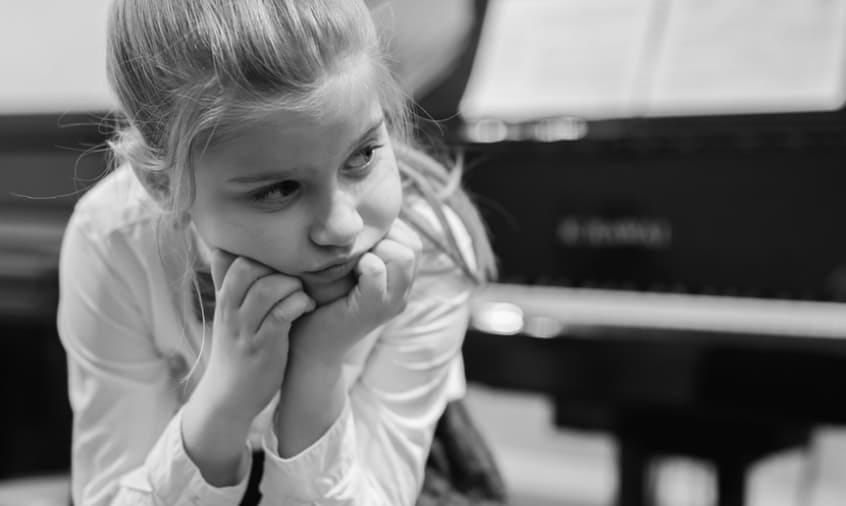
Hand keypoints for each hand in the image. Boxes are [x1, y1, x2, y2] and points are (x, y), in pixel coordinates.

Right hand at [193, 249, 314, 425]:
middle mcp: (230, 311)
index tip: (279, 260)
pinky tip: (308, 306)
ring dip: (291, 285)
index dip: (258, 252)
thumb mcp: (226, 313)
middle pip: (247, 268)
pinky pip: (282, 315)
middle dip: (276, 265)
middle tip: (295, 275)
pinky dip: (299, 304)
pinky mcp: (265, 347)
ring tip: (302, 292)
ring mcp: (246, 330)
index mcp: (223, 299)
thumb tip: (225, 247)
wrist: (229, 396)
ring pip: (266, 290)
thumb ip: (227, 282)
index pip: (231, 258)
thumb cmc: (236, 349)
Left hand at [290, 219, 423, 366]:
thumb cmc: (321, 299)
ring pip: (403, 255)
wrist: (309, 343)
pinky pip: (377, 271)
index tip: (358, 243)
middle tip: (355, 253)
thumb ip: (362, 245)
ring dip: (375, 249)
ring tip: (353, 263)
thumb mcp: (346, 266)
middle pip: (413, 244)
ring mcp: (393, 302)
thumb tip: (357, 208)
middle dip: (384, 238)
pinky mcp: (374, 310)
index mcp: (400, 279)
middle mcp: (403, 291)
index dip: (387, 231)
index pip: (412, 238)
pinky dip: (362, 264)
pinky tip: (347, 273)